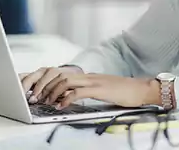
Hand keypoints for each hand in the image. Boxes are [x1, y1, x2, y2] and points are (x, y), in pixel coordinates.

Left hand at [21, 67, 158, 108]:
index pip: (61, 73)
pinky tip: (61, 106)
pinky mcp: (100, 89)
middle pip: (59, 74)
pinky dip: (67, 99)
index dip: (46, 80)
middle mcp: (88, 76)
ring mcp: (94, 81)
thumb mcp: (101, 90)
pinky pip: (78, 92)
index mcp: (87, 76)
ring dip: (52, 92)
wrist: (142, 89)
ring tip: (46, 102)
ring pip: (65, 80)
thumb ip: (86, 91)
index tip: (37, 90)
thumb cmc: (124, 92)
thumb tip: (69, 98)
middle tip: (36, 97)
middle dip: (43, 85)